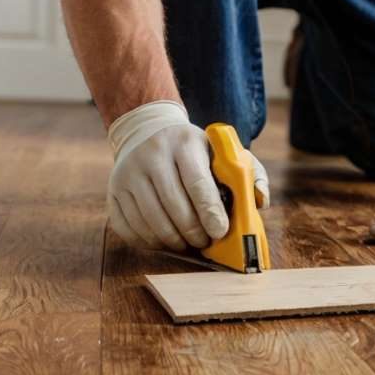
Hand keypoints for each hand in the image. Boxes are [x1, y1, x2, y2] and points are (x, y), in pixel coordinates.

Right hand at [107, 101, 269, 250]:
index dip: (210, 212)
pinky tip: (165, 240)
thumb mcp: (223, 152)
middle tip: (205, 241)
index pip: (197, 184)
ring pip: (151, 221)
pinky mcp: (114, 191)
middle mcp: (151, 156)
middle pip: (174, 207)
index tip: (220, 231)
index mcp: (184, 144)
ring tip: (187, 243)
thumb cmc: (195, 152)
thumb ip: (250, 174)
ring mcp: (128, 174)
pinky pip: (129, 227)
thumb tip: (261, 202)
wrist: (147, 131)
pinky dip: (149, 241)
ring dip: (173, 241)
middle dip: (194, 232)